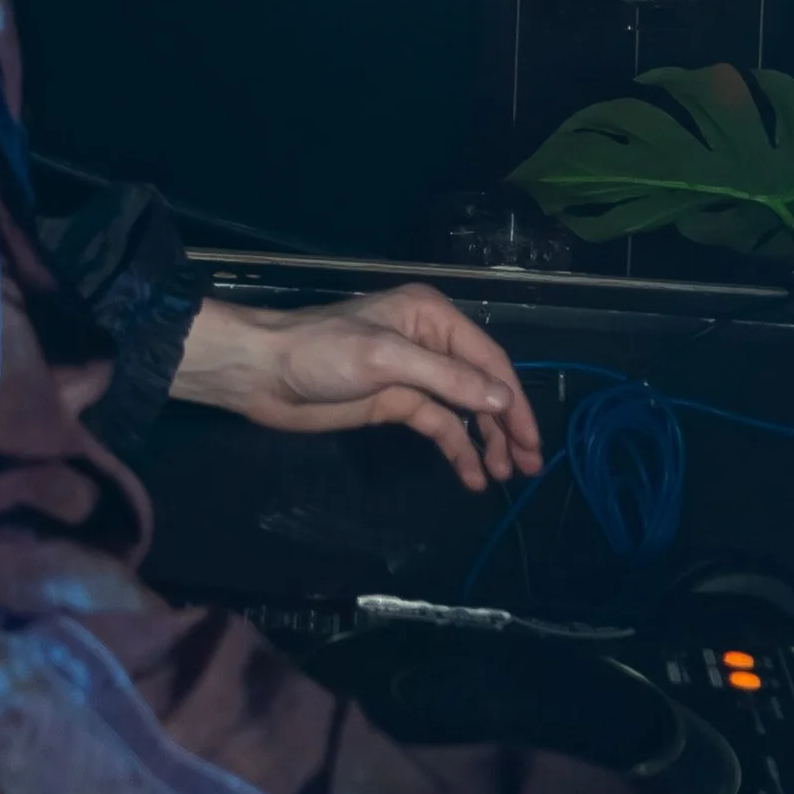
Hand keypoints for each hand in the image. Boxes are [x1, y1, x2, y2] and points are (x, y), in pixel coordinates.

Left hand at [173, 288, 545, 493]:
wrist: (262, 372)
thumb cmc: (321, 353)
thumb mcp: (387, 359)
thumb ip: (447, 379)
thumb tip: (501, 399)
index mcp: (432, 317)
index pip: (489, 360)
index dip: (513, 400)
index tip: (531, 440)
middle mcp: (430, 342)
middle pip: (482, 386)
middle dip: (507, 425)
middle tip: (530, 467)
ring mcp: (413, 374)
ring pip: (465, 410)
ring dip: (486, 441)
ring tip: (506, 475)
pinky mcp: (395, 402)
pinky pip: (438, 426)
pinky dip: (457, 450)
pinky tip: (472, 477)